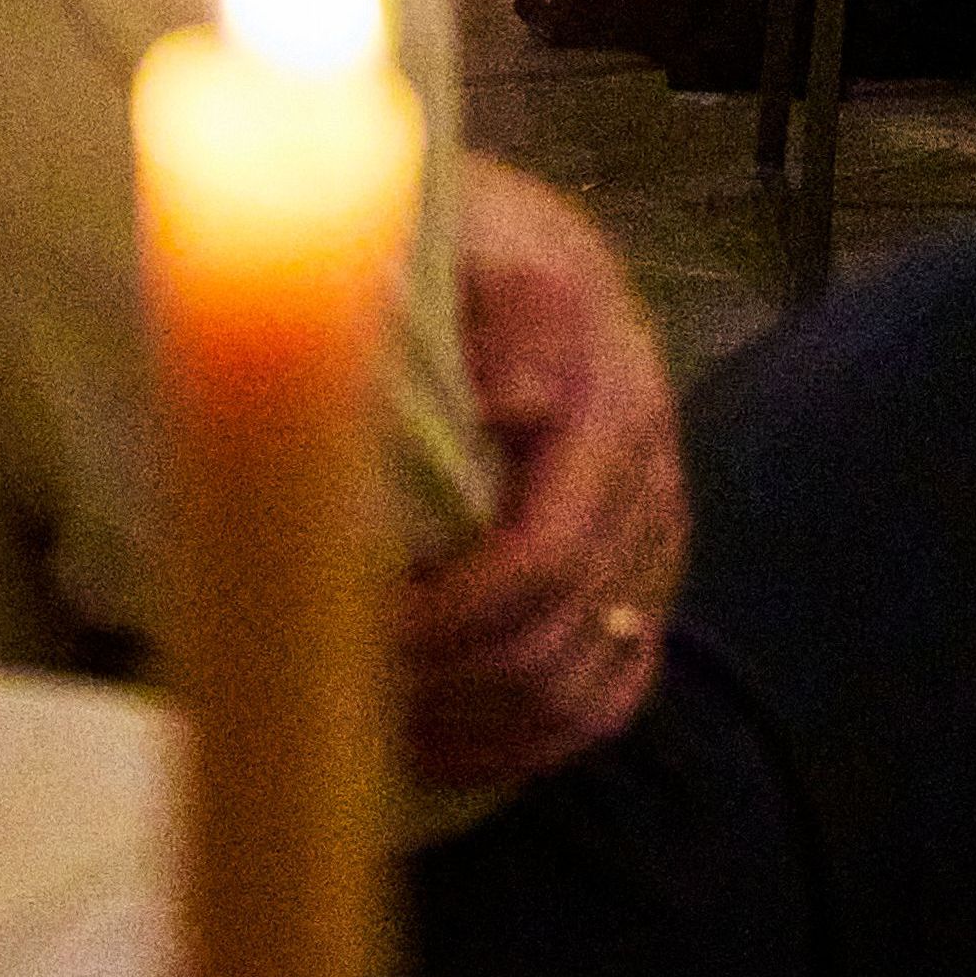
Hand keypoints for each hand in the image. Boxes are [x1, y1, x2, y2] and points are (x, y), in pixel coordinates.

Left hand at [394, 157, 689, 794]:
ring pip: (583, 680)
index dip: (444, 622)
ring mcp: (647, 530)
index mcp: (609, 394)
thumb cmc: (449, 245)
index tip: (344, 632)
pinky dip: (532, 736)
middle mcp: (645, 470)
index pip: (541, 561)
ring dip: (476, 721)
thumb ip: (499, 309)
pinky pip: (613, 689)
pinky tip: (446, 741)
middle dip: (440, 681)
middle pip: (556, 635)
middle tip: (328, 688)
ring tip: (372, 721)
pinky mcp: (635, 573)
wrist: (491, 243)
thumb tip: (517, 404)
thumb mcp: (463, 235)